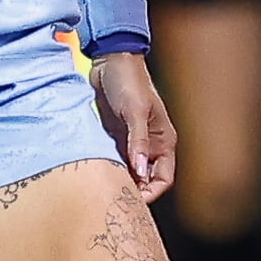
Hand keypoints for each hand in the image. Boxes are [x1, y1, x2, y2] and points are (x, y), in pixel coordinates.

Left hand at [91, 50, 176, 201]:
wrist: (109, 60)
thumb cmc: (128, 81)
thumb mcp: (135, 111)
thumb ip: (138, 142)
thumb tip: (140, 172)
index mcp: (163, 141)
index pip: (164, 178)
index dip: (151, 192)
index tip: (132, 200)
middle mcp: (150, 145)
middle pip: (147, 179)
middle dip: (135, 191)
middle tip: (115, 199)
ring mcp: (132, 141)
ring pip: (129, 171)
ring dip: (120, 180)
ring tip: (104, 190)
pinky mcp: (116, 136)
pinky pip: (115, 160)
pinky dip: (109, 168)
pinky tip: (97, 173)